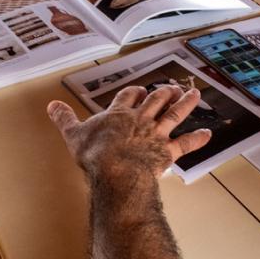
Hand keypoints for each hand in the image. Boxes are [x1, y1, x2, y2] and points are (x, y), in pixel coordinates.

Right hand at [47, 85, 211, 180]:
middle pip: (156, 100)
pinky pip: (186, 143)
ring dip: (185, 104)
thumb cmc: (96, 155)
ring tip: (194, 94)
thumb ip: (65, 119)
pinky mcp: (167, 151)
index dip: (135, 92)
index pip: (129, 96)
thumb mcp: (74, 135)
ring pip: (174, 114)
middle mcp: (141, 120)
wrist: (117, 171)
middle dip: (164, 93)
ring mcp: (156, 134)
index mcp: (119, 114)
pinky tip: (208, 134)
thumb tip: (51, 105)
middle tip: (172, 87)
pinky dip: (197, 139)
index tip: (140, 90)